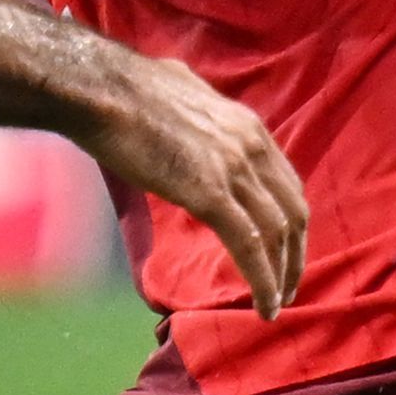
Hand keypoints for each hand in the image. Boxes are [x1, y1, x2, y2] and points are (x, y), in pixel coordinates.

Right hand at [80, 52, 308, 317]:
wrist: (99, 89)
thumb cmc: (122, 88)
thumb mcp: (180, 90)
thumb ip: (195, 110)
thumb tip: (182, 106)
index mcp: (246, 124)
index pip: (286, 181)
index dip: (291, 220)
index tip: (284, 247)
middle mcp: (251, 145)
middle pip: (293, 210)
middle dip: (295, 254)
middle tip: (289, 285)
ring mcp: (233, 169)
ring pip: (277, 233)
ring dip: (282, 275)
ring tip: (277, 304)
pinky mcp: (209, 193)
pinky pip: (249, 246)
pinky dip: (263, 281)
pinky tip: (263, 305)